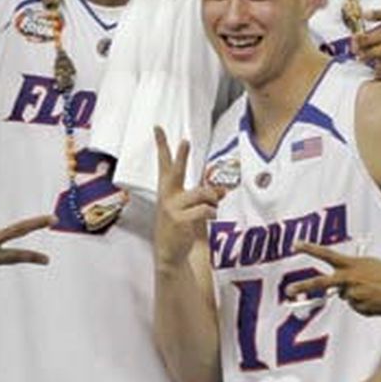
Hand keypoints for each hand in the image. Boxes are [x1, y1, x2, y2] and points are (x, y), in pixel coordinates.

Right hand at [154, 127, 222, 268]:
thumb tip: (222, 190)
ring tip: (214, 206)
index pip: (164, 163)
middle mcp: (167, 196)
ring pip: (201, 193)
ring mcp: (173, 207)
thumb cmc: (178, 227)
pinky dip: (212, 212)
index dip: (162, 145)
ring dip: (212, 199)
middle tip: (185, 141)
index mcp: (167, 190)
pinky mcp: (180, 220)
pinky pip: (204, 210)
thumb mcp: (189, 208)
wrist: (169, 253)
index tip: (158, 128)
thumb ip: (204, 196)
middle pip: (176, 171)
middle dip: (182, 155)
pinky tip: (211, 217)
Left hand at [286, 241, 380, 318]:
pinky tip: (379, 300)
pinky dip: (365, 304)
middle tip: (288, 291)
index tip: (295, 245)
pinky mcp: (361, 309)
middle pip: (321, 283)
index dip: (310, 249)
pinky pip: (357, 306)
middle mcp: (350, 279)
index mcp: (353, 263)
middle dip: (303, 286)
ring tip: (376, 291)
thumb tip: (342, 288)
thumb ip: (354, 271)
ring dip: (357, 295)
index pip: (327, 254)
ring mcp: (354, 295)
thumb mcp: (372, 265)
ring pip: (346, 296)